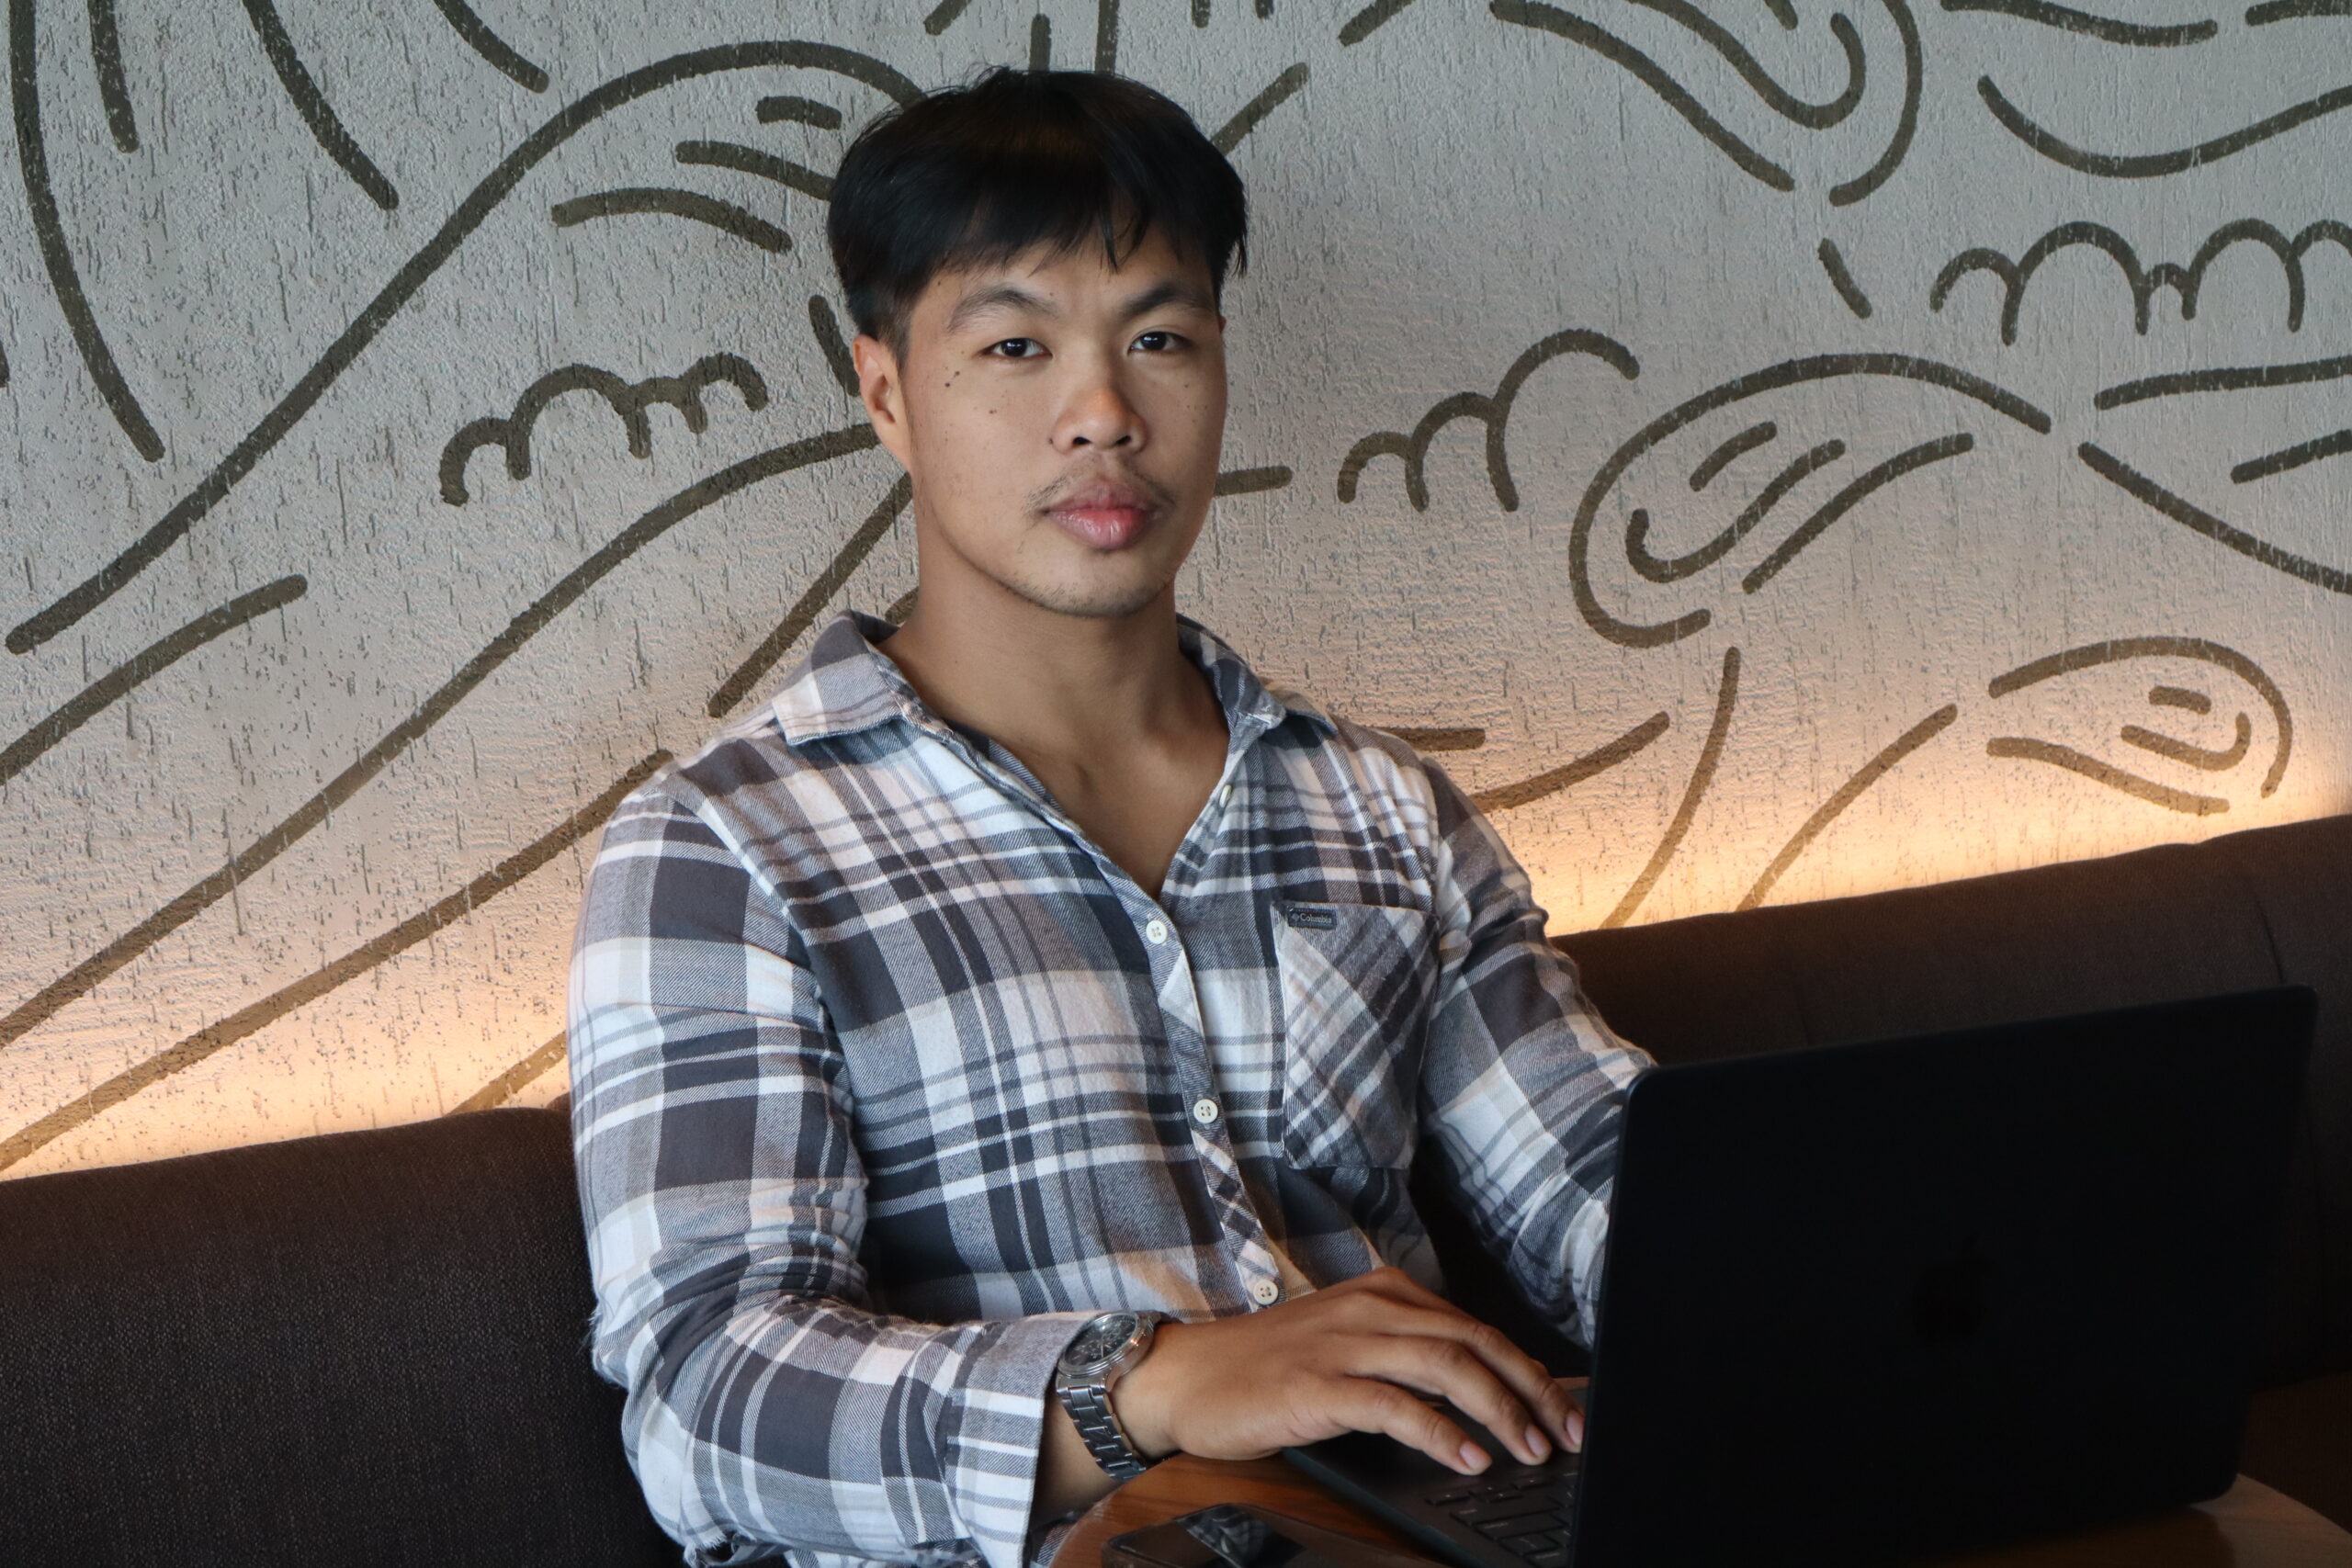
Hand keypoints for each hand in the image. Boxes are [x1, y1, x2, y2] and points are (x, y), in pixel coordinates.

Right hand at [1112, 1268, 1584, 1475]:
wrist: (1186, 1376)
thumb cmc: (1266, 1366)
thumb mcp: (1344, 1340)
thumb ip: (1405, 1351)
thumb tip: (1480, 1389)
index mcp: (1383, 1293)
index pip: (1477, 1327)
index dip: (1529, 1370)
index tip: (1565, 1411)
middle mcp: (1370, 1309)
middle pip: (1474, 1341)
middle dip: (1532, 1391)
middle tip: (1566, 1434)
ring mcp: (1343, 1344)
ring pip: (1445, 1367)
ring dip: (1499, 1410)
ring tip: (1530, 1449)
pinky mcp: (1317, 1386)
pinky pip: (1395, 1405)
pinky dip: (1441, 1432)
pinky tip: (1467, 1457)